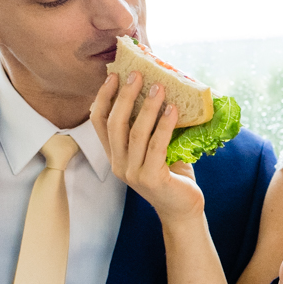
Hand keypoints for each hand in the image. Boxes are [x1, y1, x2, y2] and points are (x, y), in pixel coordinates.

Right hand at [91, 71, 203, 224]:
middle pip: (114, 124)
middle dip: (124, 96)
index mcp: (115, 156)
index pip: (99, 123)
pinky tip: (173, 109)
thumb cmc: (172, 174)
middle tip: (137, 74)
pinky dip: (164, 125)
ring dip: (147, 106)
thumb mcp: (156, 148)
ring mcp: (133, 173)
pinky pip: (156, 146)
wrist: (183, 208)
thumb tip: (159, 89)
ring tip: (159, 87)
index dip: (104, 98)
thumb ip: (150, 127)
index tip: (113, 76)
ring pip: (135, 133)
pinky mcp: (151, 179)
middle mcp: (118, 165)